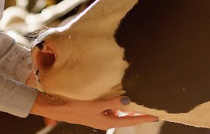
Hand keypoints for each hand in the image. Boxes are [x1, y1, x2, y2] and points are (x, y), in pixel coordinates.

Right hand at [29, 93, 158, 129]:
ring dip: (123, 101)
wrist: (52, 105)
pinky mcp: (92, 106)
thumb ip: (112, 102)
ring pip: (116, 107)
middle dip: (136, 109)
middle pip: (124, 114)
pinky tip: (115, 88)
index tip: (157, 115)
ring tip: (134, 90)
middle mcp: (103, 118)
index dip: (143, 117)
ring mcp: (98, 113)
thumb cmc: (71, 106)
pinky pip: (106, 102)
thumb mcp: (93, 105)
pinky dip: (112, 97)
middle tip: (150, 101)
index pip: (129, 120)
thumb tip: (129, 101)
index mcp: (105, 120)